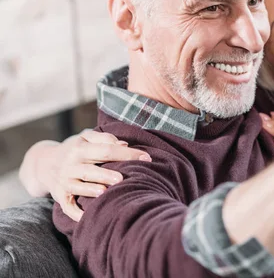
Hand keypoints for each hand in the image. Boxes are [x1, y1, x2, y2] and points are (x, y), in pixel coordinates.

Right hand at [25, 131, 151, 220]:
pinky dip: (75, 213)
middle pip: (90, 169)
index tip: (147, 157)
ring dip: (90, 190)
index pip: (106, 150)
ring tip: (104, 192)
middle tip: (122, 178)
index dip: (127, 154)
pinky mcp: (60, 195)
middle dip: (105, 174)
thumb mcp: (86, 138)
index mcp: (80, 148)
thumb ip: (105, 138)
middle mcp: (71, 164)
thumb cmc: (75, 149)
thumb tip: (124, 144)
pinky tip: (86, 218)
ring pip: (78, 186)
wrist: (44, 163)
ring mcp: (64, 181)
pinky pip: (67, 206)